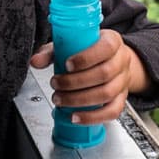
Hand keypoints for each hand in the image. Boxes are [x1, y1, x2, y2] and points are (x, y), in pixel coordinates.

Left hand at [28, 30, 149, 123]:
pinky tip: (75, 116)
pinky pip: (112, 111)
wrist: (113, 60)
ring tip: (60, 99)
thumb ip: (52, 51)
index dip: (86, 58)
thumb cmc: (91, 51)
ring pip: (107, 93)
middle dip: (75, 82)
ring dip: (80, 100)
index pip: (105, 48)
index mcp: (112, 41)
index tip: (67, 65)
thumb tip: (35, 61)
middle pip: (104, 73)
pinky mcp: (121, 99)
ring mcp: (123, 81)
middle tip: (56, 84)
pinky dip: (93, 117)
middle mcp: (121, 61)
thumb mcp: (72, 44)